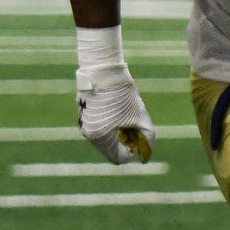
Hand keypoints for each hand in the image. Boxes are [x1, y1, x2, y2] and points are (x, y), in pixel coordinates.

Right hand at [73, 25, 154, 163]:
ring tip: (125, 116)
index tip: (138, 138)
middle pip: (111, 149)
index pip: (118, 158)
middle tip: (133, 125)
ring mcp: (84, 124)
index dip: (132, 151)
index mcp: (101, 137)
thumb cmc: (123, 94)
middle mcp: (88, 134)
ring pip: (105, 139)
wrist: (104, 71)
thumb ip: (146, 137)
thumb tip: (145, 155)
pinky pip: (99, 128)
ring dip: (117, 133)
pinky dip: (109, 125)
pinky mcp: (83, 115)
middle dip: (124, 141)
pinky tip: (116, 110)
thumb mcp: (139, 117)